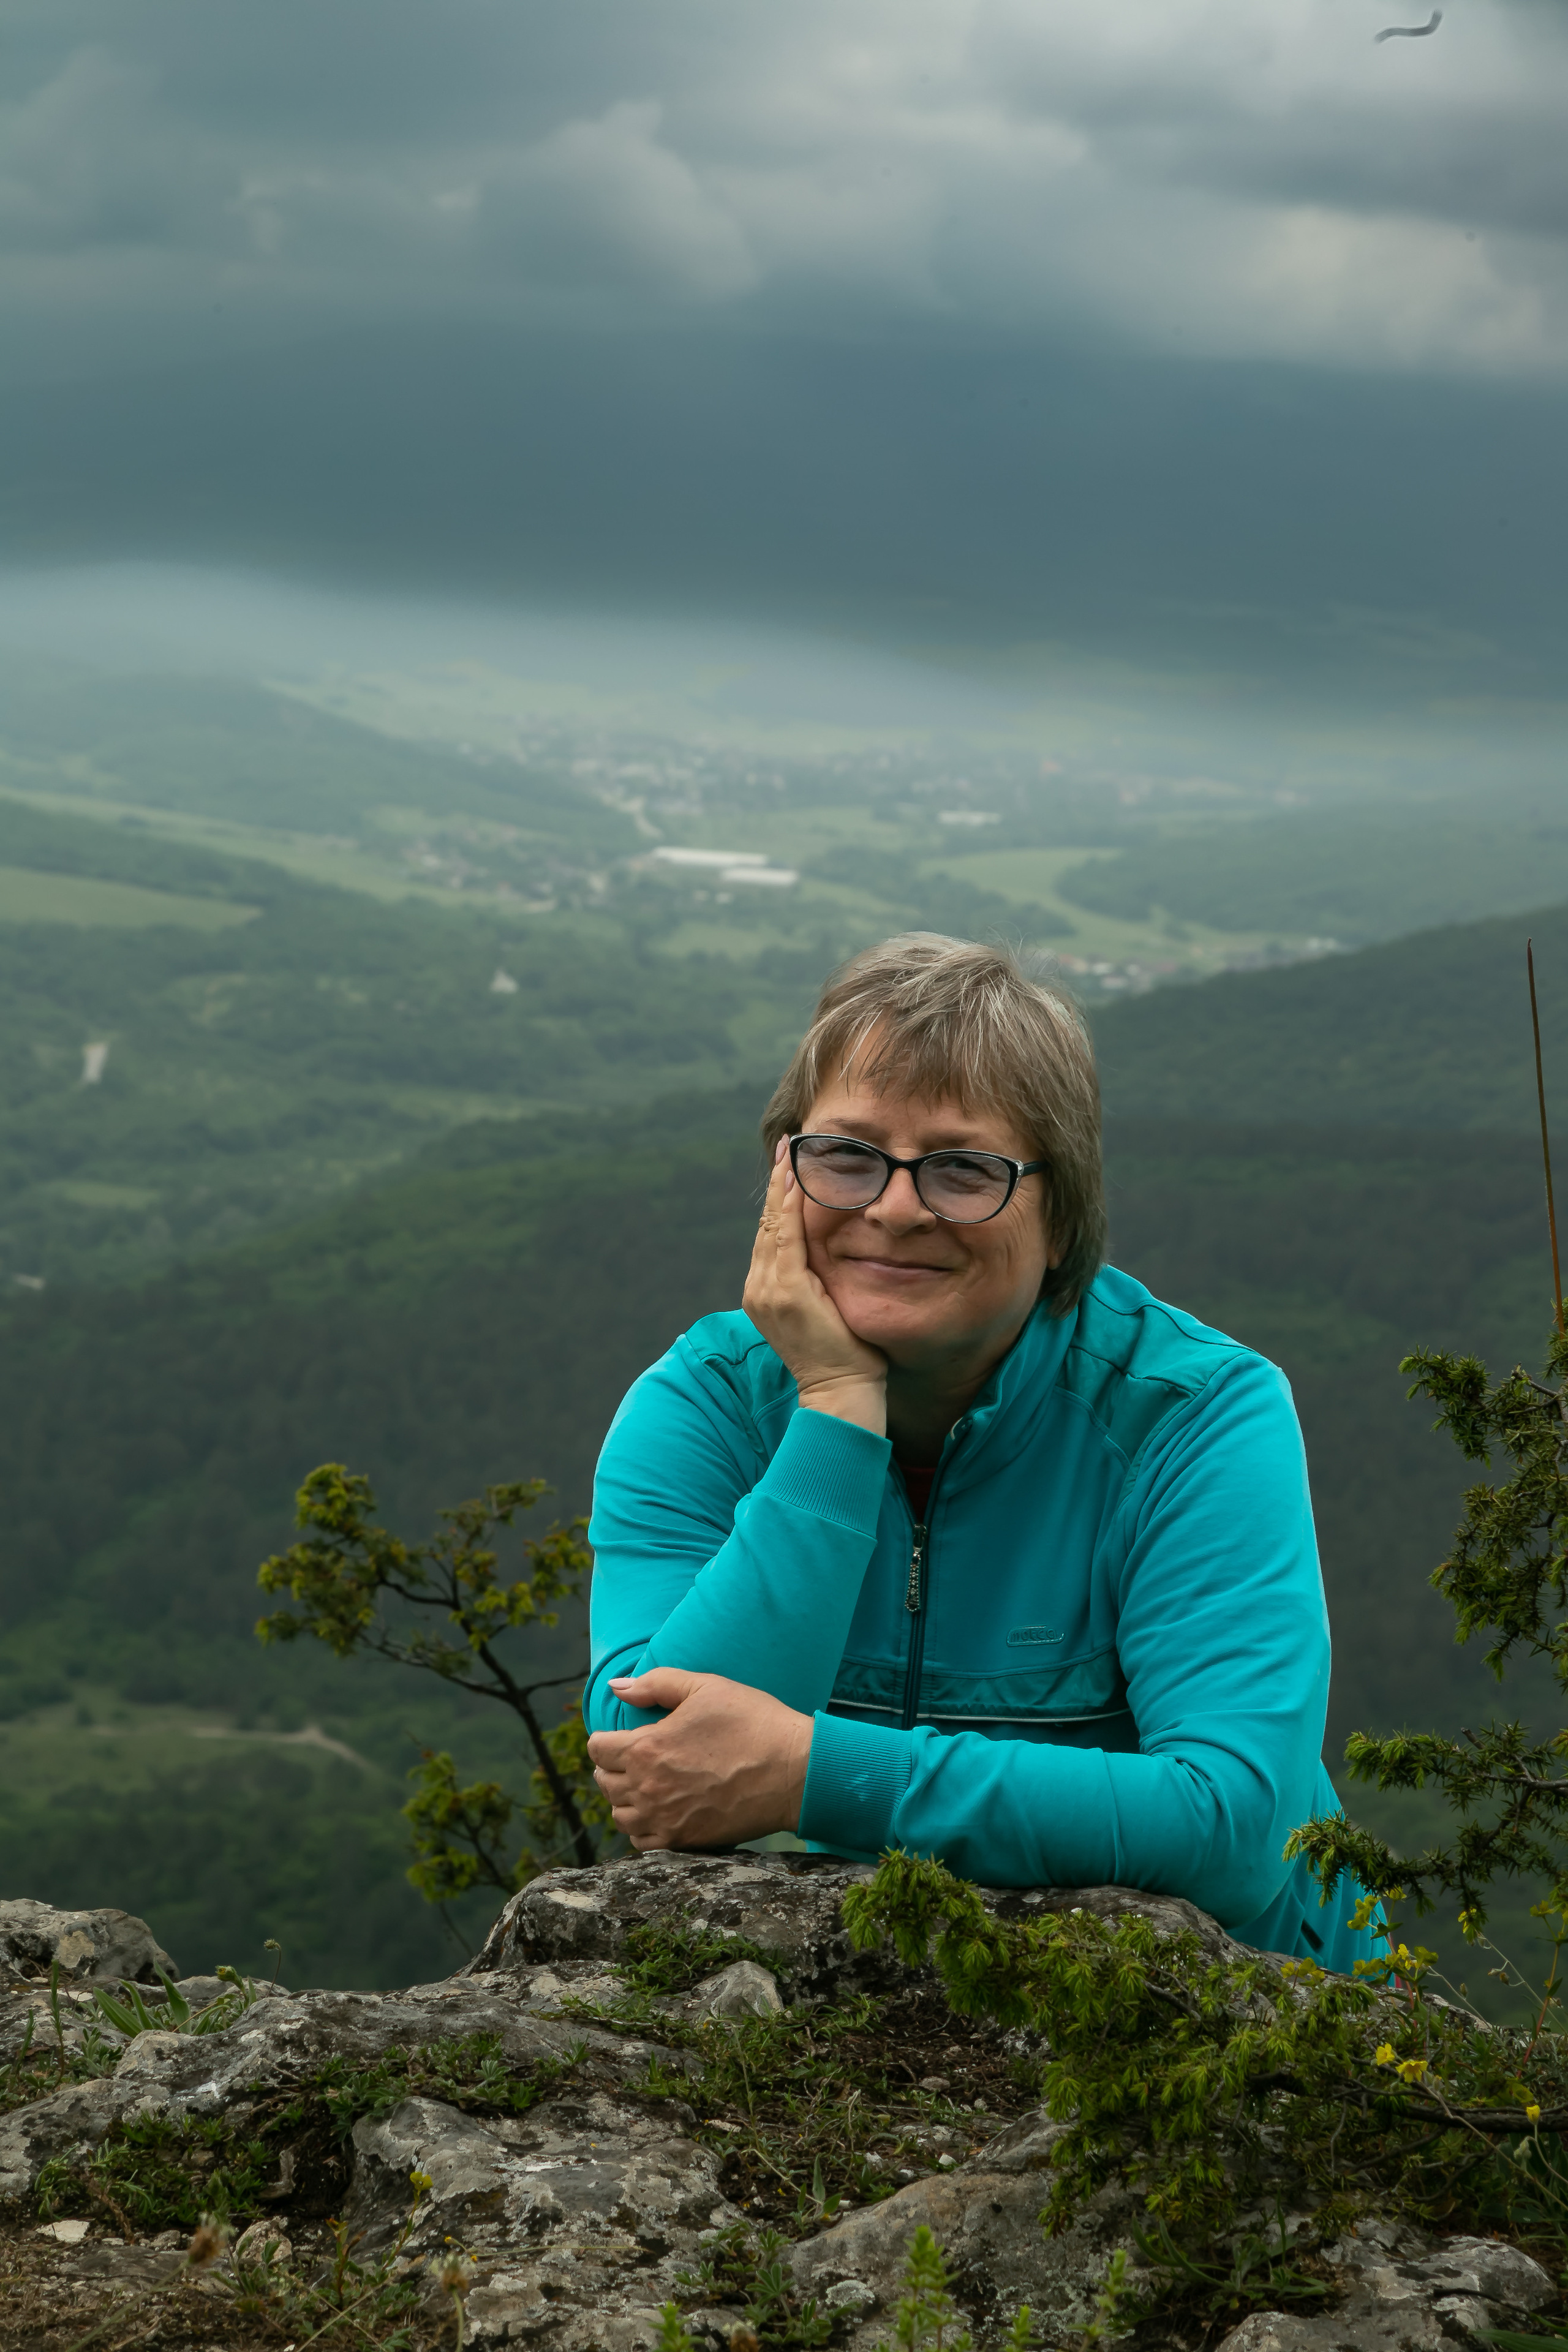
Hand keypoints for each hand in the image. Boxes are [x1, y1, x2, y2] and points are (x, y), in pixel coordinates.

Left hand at [586, 1668, 813, 1850]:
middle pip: (604, 1782)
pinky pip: (643, 1842)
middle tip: (638, 1757)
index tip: (623, 1736)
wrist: (794, 1770)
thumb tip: (617, 1687)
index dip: (608, 1738)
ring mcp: (664, 1819)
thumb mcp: (705, 1688)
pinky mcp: (684, 1842)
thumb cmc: (752, 1722)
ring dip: (626, 1798)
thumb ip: (656, 1684)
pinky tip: (661, 1811)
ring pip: (620, 1815)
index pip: (597, 1749)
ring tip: (647, 1784)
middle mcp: (647, 1788)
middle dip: (614, 1766)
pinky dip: (644, 1828)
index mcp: (646, 1748)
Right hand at [743, 1141, 886, 1432]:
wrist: (841, 1392)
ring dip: (783, 1187)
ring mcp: (769, 1291)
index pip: (773, 1236)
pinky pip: (786, 1238)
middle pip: (768, 1224)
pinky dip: (790, 1207)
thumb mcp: (826, 1311)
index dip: (779, 1200)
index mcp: (767, 1293)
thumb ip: (819, 1283)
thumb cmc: (844, 1357)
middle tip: (787, 1146)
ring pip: (774, 1226)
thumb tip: (830, 1259)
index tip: (787, 1167)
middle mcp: (760, 1289)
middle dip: (778, 1184)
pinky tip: (797, 1182)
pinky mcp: (786, 1292)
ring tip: (791, 1154)